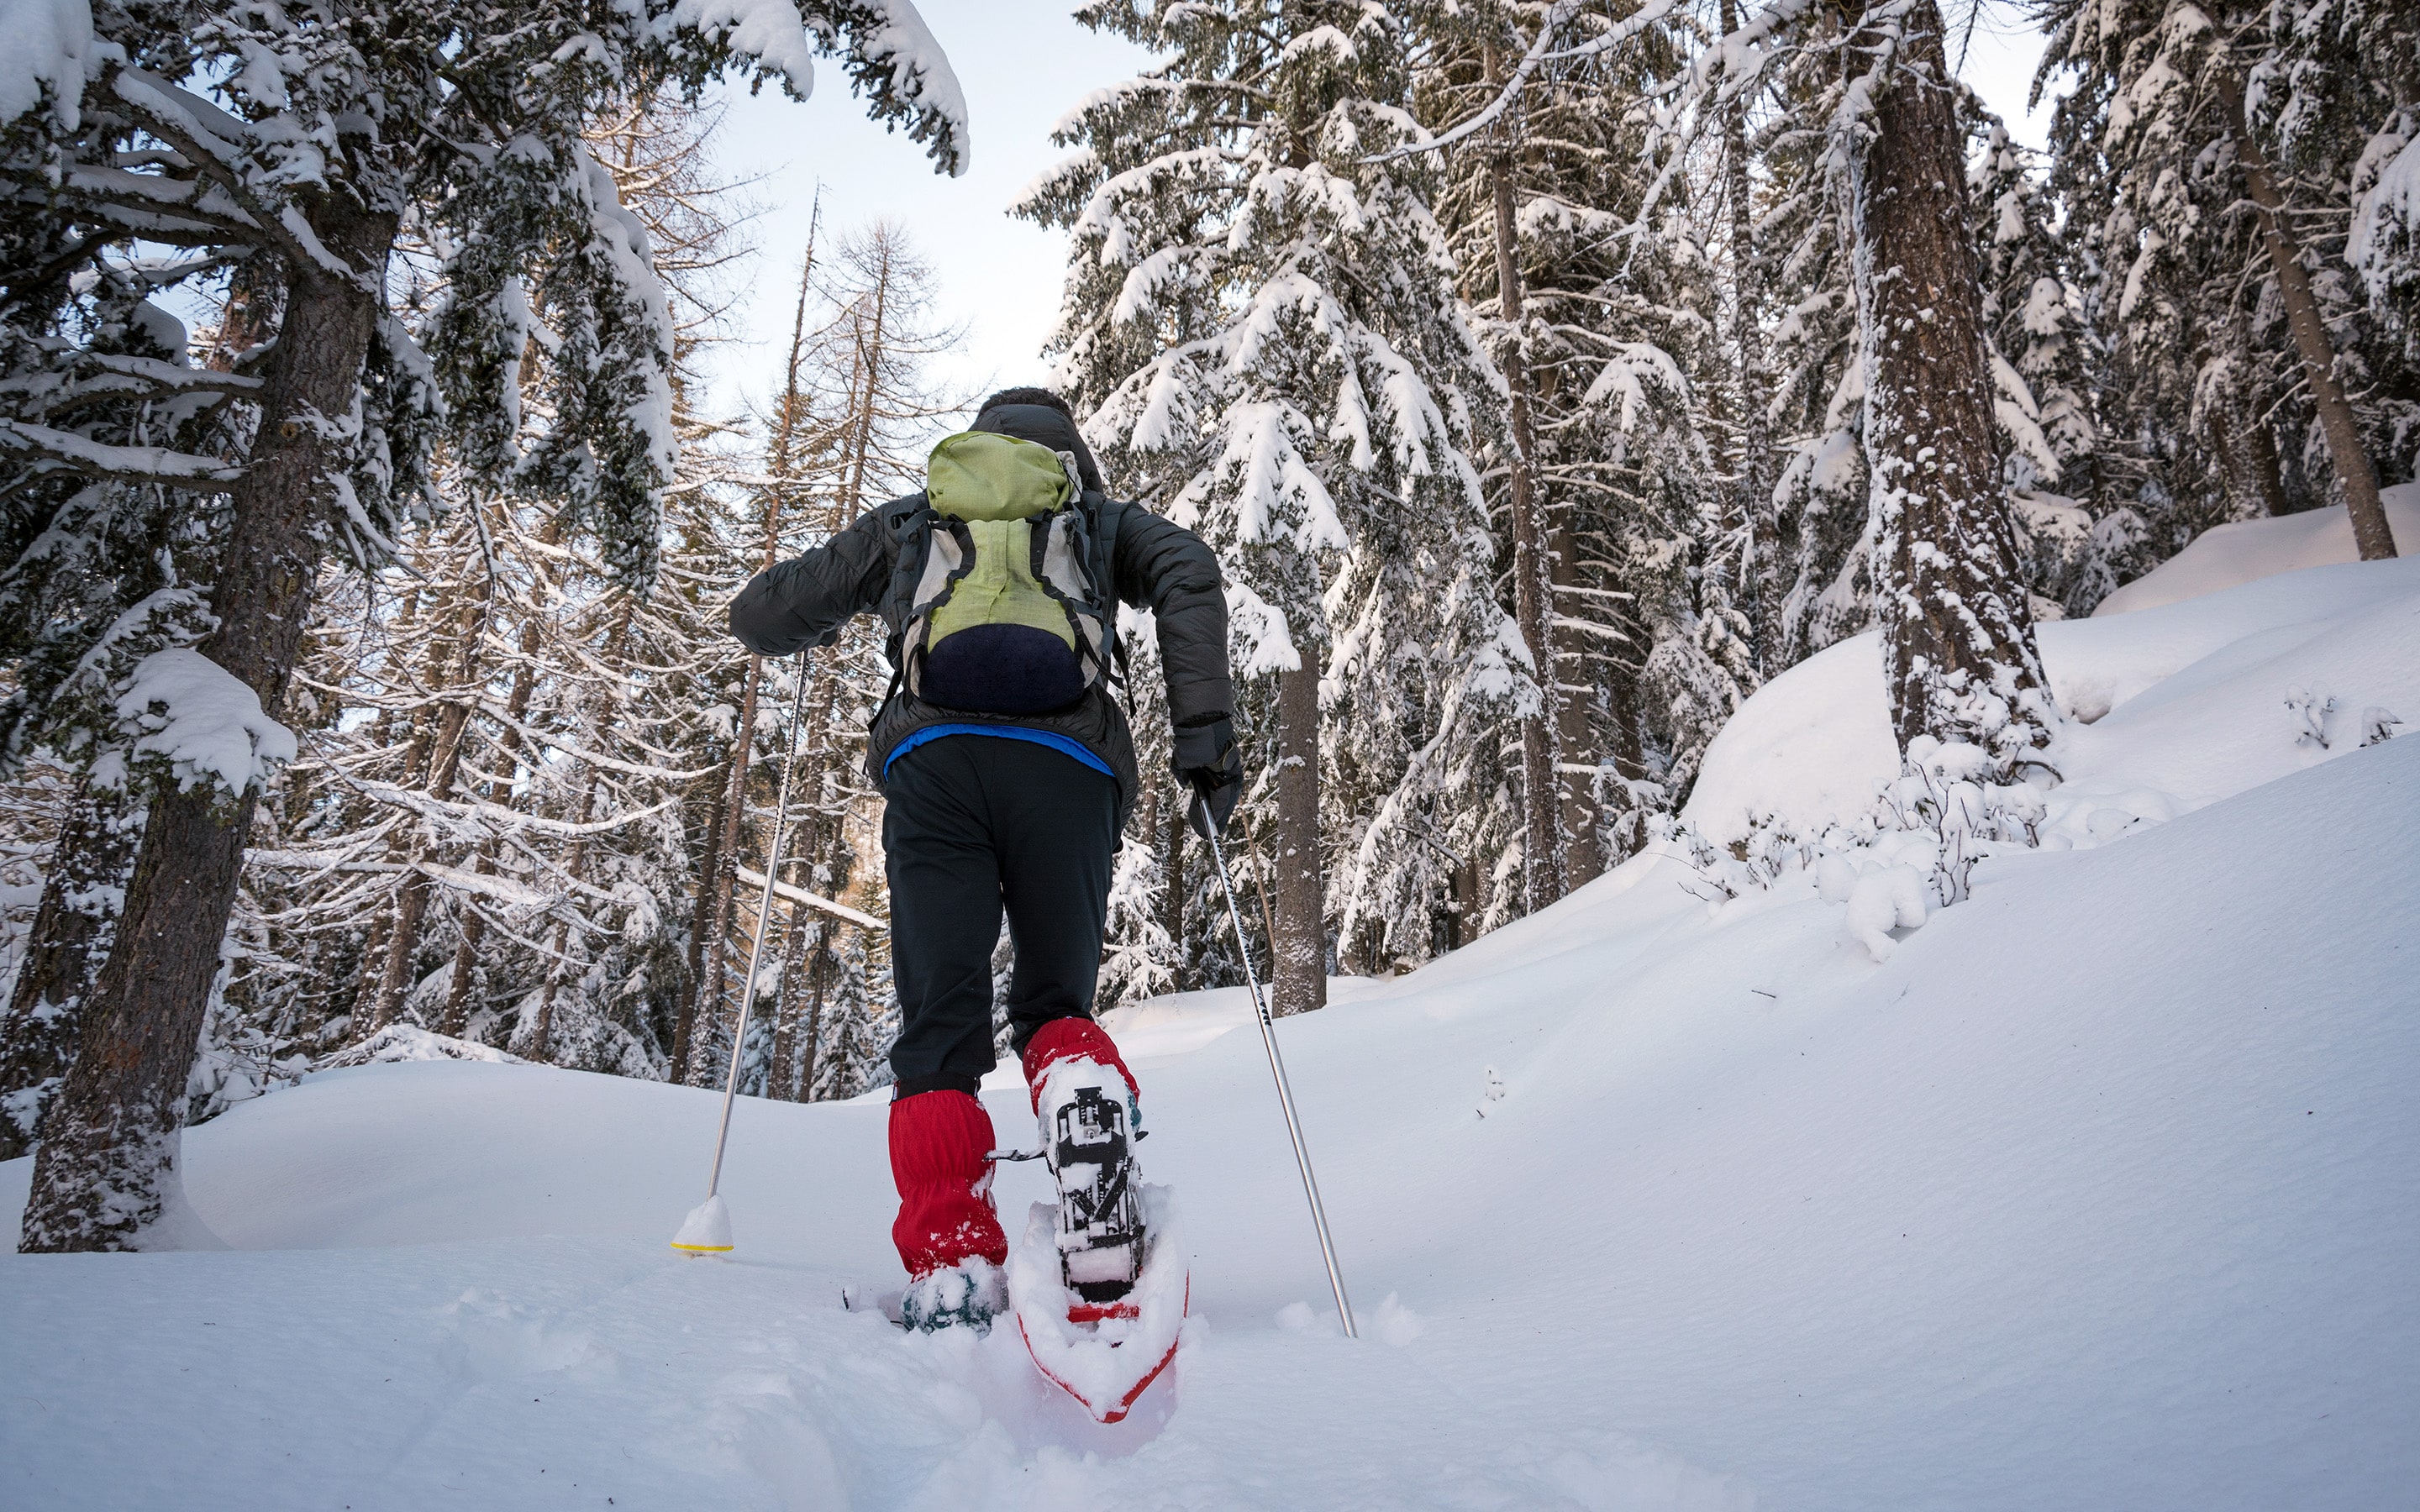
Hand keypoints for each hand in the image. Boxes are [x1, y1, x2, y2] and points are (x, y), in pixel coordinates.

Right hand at [1172, 714, 1242, 839]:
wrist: (1198, 725)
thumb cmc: (1191, 739)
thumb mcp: (1182, 760)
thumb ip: (1182, 772)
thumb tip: (1184, 783)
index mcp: (1216, 768)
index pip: (1216, 792)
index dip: (1212, 808)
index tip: (1206, 822)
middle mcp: (1226, 771)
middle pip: (1223, 799)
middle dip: (1216, 817)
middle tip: (1206, 832)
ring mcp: (1231, 773)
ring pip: (1226, 800)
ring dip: (1218, 817)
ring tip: (1209, 831)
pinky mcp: (1231, 774)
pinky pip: (1226, 797)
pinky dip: (1220, 811)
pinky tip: (1213, 821)